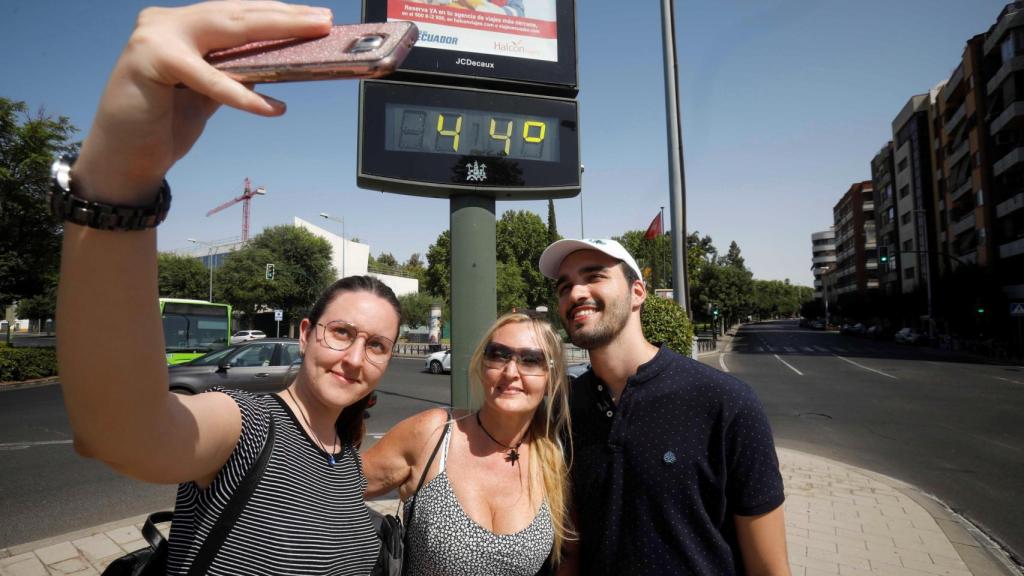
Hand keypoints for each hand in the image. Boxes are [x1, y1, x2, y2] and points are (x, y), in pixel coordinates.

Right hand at [75, 1, 332, 203]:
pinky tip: (272, 107)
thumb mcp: (208, 94)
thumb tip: (278, 63)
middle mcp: (166, 22)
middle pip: (237, 15)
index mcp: (180, 25)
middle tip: (325, 20)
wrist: (124, 161)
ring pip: (227, 31)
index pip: (236, 13)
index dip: (278, 13)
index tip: (317, 16)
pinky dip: (241, 94)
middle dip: (285, 17)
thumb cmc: (165, 126)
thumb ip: (234, 72)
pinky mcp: (150, 60)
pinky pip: (209, 78)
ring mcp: (155, 36)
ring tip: (311, 37)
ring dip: (275, 33)